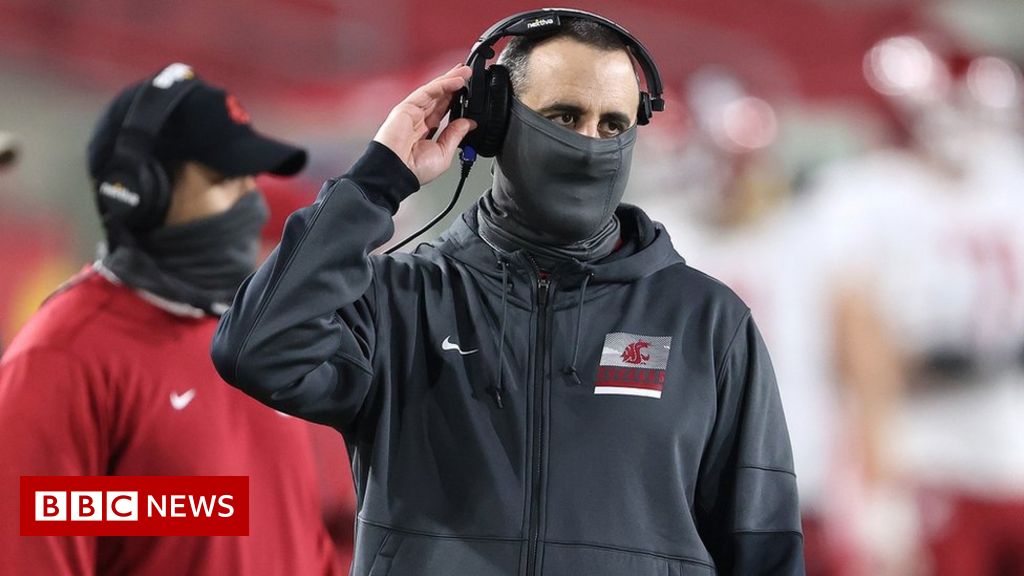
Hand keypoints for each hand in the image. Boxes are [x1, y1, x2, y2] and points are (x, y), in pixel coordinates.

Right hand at [373, 65, 475, 185]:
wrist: (397, 172)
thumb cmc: (413, 169)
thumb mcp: (444, 153)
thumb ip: (455, 135)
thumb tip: (468, 123)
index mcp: (426, 131)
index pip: (443, 110)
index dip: (456, 99)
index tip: (469, 92)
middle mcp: (418, 119)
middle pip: (439, 97)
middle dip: (453, 85)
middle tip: (468, 74)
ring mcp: (412, 112)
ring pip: (434, 91)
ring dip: (450, 80)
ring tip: (466, 72)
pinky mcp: (406, 107)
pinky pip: (427, 92)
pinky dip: (442, 85)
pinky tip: (456, 80)